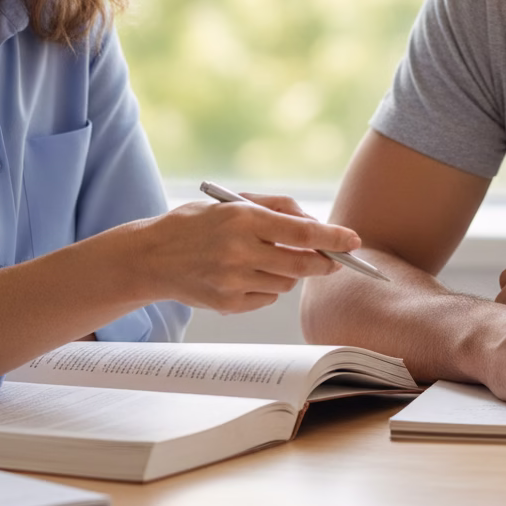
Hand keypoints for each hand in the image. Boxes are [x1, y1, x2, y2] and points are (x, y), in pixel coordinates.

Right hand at [132, 194, 360, 314]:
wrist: (151, 257)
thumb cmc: (195, 224)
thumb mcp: (231, 201)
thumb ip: (275, 206)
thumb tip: (311, 221)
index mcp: (242, 219)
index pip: (301, 231)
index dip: (332, 237)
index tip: (354, 239)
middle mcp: (239, 251)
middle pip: (302, 263)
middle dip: (325, 262)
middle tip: (335, 259)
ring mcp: (233, 280)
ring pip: (286, 283)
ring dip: (290, 273)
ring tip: (267, 259)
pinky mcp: (227, 304)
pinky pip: (266, 298)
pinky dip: (268, 287)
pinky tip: (246, 275)